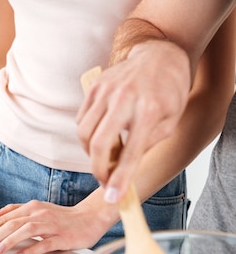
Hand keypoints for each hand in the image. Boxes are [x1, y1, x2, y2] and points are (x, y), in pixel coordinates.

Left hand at [0, 199, 103, 253]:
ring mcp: (50, 225)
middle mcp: (39, 213)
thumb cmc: (62, 217)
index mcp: (32, 207)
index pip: (4, 218)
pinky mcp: (61, 237)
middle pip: (11, 224)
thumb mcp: (37, 209)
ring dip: (8, 241)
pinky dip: (29, 250)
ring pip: (25, 231)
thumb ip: (16, 211)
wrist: (90, 217)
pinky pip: (43, 243)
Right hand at [76, 40, 190, 202]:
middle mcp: (124, 99)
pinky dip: (86, 133)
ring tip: (103, 157)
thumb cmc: (168, 90)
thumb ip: (148, 144)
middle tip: (103, 181)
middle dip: (97, 169)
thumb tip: (125, 166)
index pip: (130, 153)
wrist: (158, 56)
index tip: (112, 198)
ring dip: (89, 152)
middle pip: (97, 143)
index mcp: (148, 111)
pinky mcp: (95, 86)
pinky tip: (99, 136)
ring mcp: (106, 90)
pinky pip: (81, 117)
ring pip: (83, 131)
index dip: (120, 180)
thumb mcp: (171, 121)